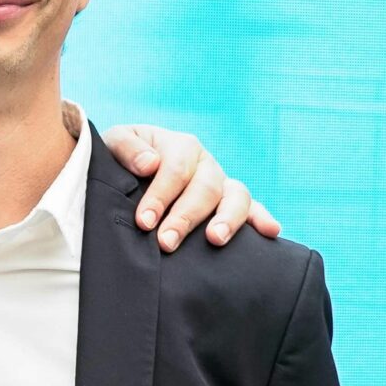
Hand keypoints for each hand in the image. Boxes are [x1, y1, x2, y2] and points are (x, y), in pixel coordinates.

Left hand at [104, 124, 280, 252]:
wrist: (130, 172)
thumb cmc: (122, 160)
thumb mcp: (115, 143)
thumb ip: (127, 148)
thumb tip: (149, 164)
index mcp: (180, 146)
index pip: (175, 170)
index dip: (160, 196)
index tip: (144, 221)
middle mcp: (206, 163)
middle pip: (205, 187)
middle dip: (185, 216)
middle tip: (166, 242)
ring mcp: (221, 184)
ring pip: (235, 196)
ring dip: (227, 218)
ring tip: (215, 239)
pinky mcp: (230, 204)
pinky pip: (252, 208)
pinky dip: (262, 218)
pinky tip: (271, 231)